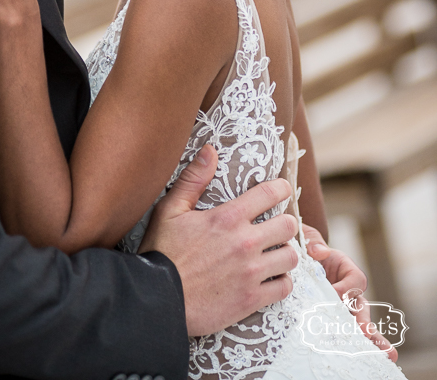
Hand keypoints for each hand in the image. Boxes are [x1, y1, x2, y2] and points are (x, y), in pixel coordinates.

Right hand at [141, 145, 298, 335]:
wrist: (158, 300)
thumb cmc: (162, 252)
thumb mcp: (170, 209)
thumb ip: (193, 179)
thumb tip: (211, 150)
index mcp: (227, 218)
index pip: (270, 194)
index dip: (281, 188)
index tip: (282, 190)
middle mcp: (245, 243)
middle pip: (288, 225)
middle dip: (284, 223)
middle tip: (275, 227)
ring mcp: (251, 273)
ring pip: (291, 257)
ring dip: (285, 253)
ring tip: (274, 253)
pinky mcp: (251, 299)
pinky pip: (284, 288)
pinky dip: (281, 282)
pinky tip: (270, 278)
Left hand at [303, 225, 398, 361]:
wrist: (298, 257)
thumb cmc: (305, 247)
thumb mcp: (307, 238)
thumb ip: (313, 243)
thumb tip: (320, 252)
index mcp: (345, 268)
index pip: (355, 280)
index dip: (347, 288)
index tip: (333, 294)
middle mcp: (349, 290)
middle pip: (362, 306)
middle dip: (365, 321)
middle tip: (368, 333)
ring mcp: (342, 306)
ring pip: (359, 324)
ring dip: (371, 339)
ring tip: (388, 354)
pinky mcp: (332, 317)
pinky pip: (343, 330)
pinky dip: (352, 344)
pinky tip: (363, 358)